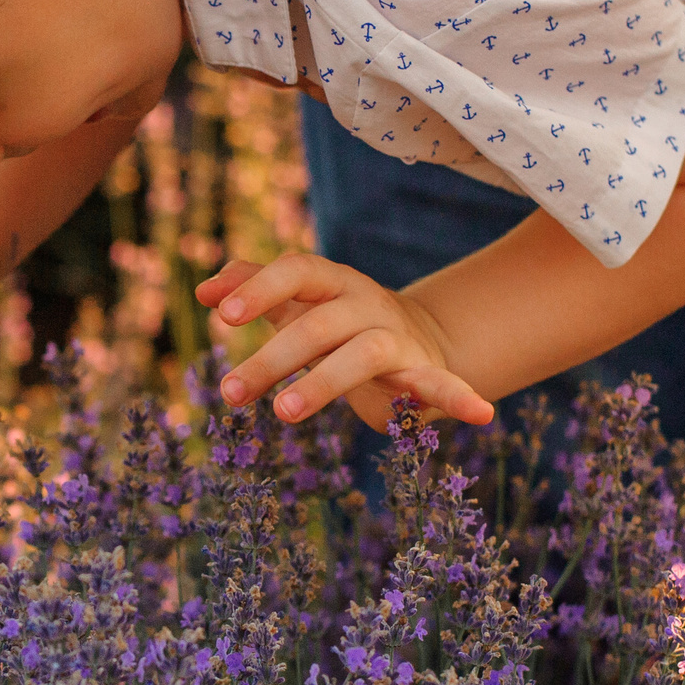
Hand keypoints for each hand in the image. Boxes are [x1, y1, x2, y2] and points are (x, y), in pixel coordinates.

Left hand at [198, 255, 494, 430]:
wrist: (418, 342)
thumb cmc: (339, 324)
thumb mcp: (298, 303)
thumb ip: (251, 287)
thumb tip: (204, 289)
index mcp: (334, 283)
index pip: (298, 270)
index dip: (261, 287)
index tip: (222, 315)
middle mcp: (367, 304)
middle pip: (319, 323)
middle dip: (272, 357)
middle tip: (230, 392)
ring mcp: (398, 339)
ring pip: (363, 354)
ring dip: (323, 383)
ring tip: (285, 413)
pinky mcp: (425, 374)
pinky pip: (443, 384)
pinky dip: (460, 397)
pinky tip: (481, 414)